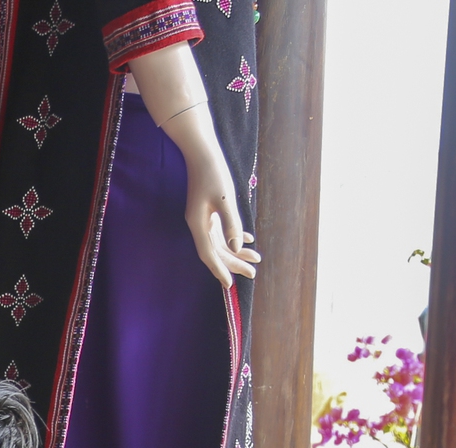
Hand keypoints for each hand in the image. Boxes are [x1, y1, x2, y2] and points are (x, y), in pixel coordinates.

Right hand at [181, 146, 258, 286]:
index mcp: (199, 225)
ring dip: (237, 251)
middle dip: (235, 263)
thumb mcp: (225, 199)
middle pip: (217, 251)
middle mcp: (199, 225)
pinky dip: (235, 237)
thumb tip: (236, 248)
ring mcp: (203, 219)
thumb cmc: (213, 173)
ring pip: (221, 242)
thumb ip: (231, 224)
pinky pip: (222, 230)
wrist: (202, 153)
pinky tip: (248, 240)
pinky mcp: (208, 211)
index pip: (209, 254)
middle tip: (253, 273)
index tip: (230, 285)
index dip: (219, 270)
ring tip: (256, 259)